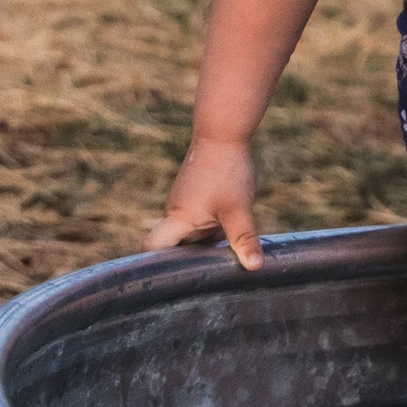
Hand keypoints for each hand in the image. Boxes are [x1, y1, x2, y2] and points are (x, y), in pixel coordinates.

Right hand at [144, 137, 263, 269]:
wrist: (224, 131)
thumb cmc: (227, 170)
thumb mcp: (239, 209)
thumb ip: (244, 239)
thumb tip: (254, 267)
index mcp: (178, 218)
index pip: (152, 247)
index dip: (159, 264)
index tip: (179, 275)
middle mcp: (176, 211)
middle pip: (178, 244)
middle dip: (196, 254)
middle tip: (216, 265)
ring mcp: (186, 200)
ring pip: (194, 230)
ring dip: (210, 238)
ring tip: (231, 241)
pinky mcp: (197, 191)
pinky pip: (202, 217)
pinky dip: (215, 223)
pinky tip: (235, 221)